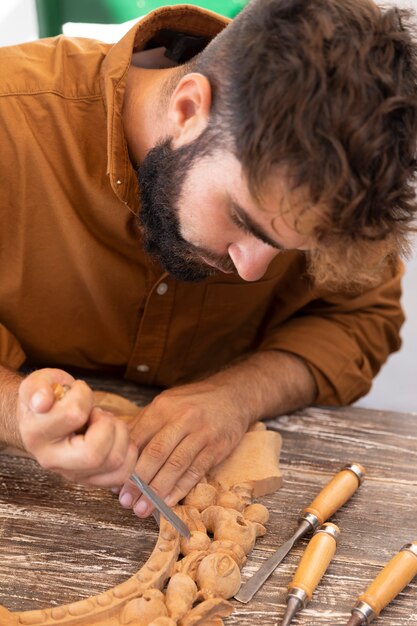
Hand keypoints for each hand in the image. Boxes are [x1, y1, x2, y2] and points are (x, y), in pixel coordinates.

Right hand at [17, 368, 137, 486]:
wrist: (42, 419)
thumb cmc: (46, 398)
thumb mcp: (37, 382)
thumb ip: (37, 386)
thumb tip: (42, 401)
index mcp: (36, 434)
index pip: (74, 415)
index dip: (83, 396)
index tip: (76, 391)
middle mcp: (51, 460)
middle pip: (94, 454)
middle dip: (107, 424)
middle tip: (97, 413)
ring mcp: (72, 474)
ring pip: (114, 461)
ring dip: (120, 433)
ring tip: (105, 423)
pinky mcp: (90, 480)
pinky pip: (121, 474)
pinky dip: (128, 452)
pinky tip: (115, 437)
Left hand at [118, 381, 250, 517]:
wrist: (233, 395)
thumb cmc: (193, 403)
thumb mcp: (167, 404)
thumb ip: (144, 425)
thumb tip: (120, 453)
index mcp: (163, 407)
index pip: (139, 438)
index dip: (125, 463)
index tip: (114, 483)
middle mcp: (182, 418)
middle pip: (156, 453)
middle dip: (138, 481)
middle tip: (125, 501)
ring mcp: (202, 433)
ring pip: (176, 465)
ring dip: (157, 491)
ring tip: (143, 509)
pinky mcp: (217, 447)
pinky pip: (196, 472)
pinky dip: (180, 490)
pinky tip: (167, 502)